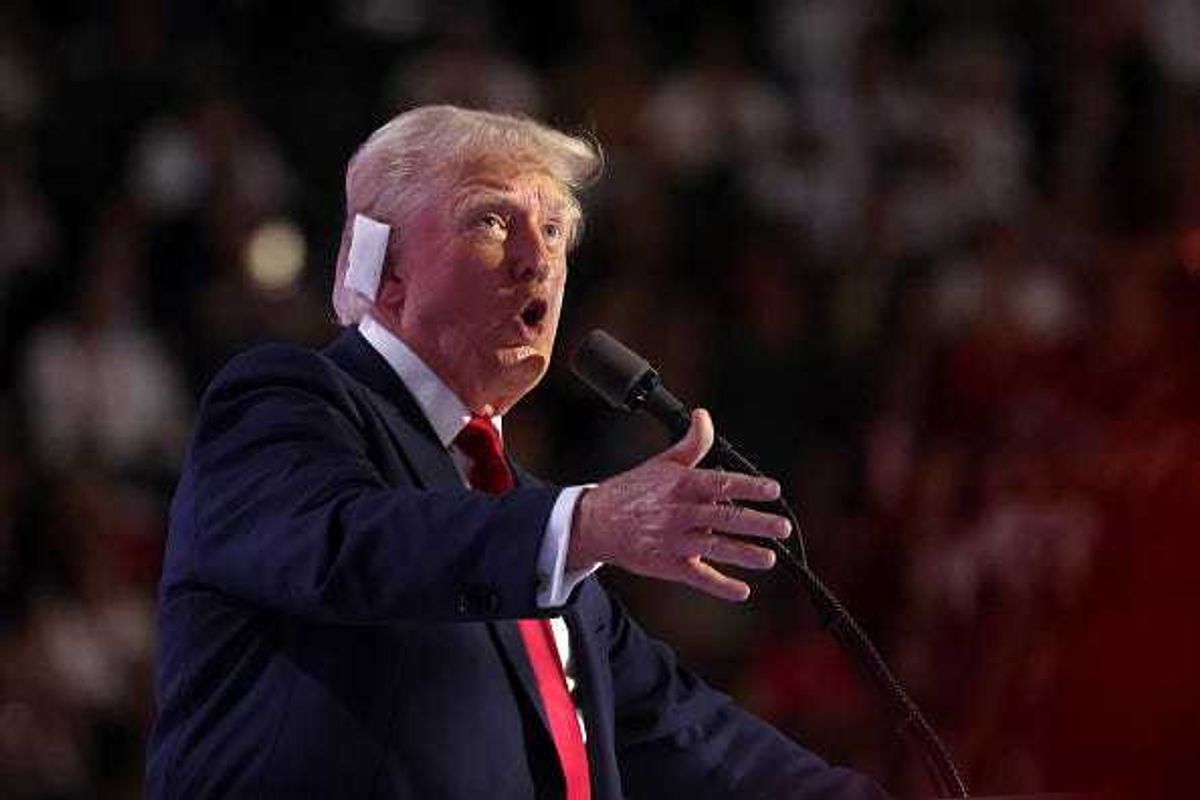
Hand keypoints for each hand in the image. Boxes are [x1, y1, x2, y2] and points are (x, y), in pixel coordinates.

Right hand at [568, 409, 790, 601]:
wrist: (597, 522)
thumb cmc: (633, 491)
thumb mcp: (662, 463)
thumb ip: (691, 443)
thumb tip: (704, 416)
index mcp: (681, 485)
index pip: (720, 483)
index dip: (748, 486)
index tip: (772, 490)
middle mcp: (679, 513)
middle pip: (723, 517)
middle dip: (755, 523)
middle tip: (782, 527)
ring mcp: (674, 541)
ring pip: (714, 548)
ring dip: (743, 554)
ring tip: (768, 558)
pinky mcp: (668, 565)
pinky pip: (698, 577)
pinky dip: (720, 586)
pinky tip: (742, 591)